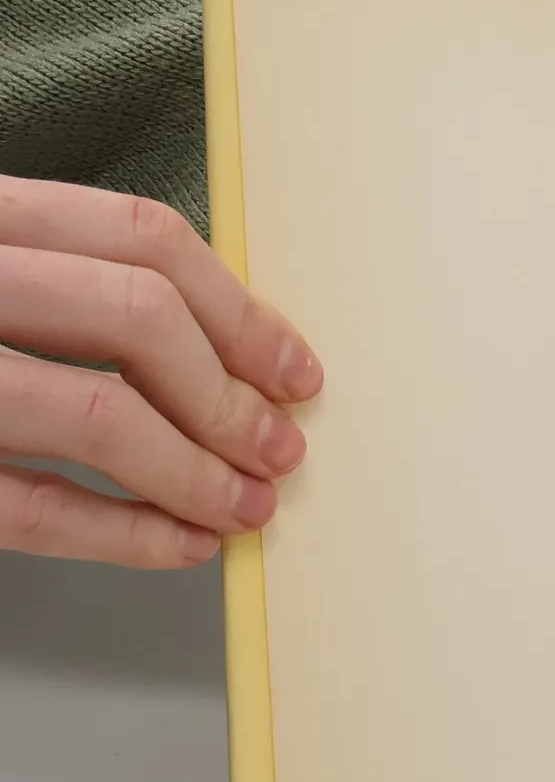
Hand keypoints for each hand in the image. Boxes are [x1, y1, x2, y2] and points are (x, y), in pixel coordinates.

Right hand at [0, 178, 321, 567]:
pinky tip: (182, 544)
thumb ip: (65, 286)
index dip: (239, 310)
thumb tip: (230, 355)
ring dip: (195, 471)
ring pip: (92, 412)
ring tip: (246, 506)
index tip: (295, 371)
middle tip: (279, 448)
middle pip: (133, 316)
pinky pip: (31, 505)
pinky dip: (126, 533)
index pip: (137, 237)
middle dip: (229, 393)